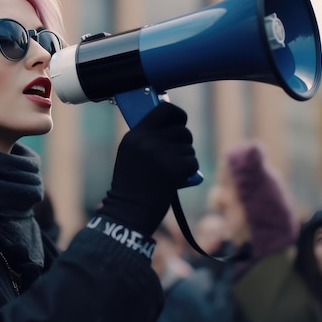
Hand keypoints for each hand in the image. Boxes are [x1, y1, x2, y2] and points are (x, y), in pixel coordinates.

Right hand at [97, 102, 198, 236]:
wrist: (128, 211)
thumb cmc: (131, 185)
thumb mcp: (130, 155)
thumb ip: (147, 138)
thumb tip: (174, 124)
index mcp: (135, 134)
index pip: (164, 109)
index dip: (178, 114)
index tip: (180, 121)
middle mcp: (147, 140)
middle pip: (182, 130)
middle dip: (184, 142)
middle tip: (176, 156)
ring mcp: (161, 153)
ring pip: (189, 148)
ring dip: (185, 159)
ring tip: (169, 172)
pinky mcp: (175, 168)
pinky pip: (193, 162)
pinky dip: (189, 172)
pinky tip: (176, 180)